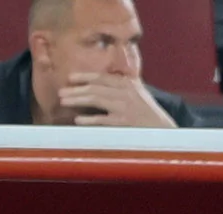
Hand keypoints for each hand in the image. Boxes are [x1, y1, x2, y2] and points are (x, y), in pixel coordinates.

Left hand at [58, 73, 177, 127]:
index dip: (85, 76)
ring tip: (63, 102)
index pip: (102, 77)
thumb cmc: (146, 112)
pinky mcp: (124, 122)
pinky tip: (77, 120)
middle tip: (61, 92)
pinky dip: (89, 119)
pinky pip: (102, 120)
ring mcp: (125, 107)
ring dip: (78, 100)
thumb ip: (120, 86)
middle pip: (96, 88)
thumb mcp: (136, 93)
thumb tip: (100, 82)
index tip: (70, 78)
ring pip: (96, 100)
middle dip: (76, 89)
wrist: (161, 128)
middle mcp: (126, 92)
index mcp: (128, 83)